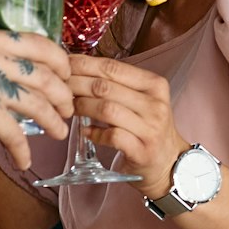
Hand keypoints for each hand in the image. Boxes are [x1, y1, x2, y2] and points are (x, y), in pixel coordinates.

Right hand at [0, 29, 73, 169]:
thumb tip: (19, 67)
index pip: (35, 42)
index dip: (58, 60)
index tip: (65, 75)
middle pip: (44, 73)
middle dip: (62, 94)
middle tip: (67, 108)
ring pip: (38, 102)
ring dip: (54, 121)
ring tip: (59, 132)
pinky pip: (17, 134)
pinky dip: (24, 150)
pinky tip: (25, 160)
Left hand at [68, 54, 189, 186]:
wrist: (170, 163)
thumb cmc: (148, 128)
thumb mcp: (142, 100)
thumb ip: (117, 85)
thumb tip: (78, 69)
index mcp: (154, 85)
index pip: (112, 67)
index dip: (83, 65)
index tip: (64, 65)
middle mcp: (155, 104)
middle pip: (105, 87)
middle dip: (76, 85)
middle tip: (59, 88)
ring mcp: (150, 128)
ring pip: (107, 109)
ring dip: (82, 107)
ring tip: (68, 109)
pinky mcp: (142, 151)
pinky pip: (111, 136)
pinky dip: (93, 133)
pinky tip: (84, 132)